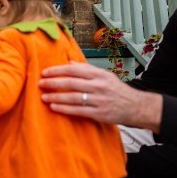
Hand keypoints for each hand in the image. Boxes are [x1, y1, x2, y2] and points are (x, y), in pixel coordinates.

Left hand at [38, 61, 162, 131]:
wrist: (136, 106)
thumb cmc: (116, 90)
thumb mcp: (104, 75)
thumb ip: (87, 70)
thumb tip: (69, 63)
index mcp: (99, 74)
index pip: (74, 70)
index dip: (57, 70)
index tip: (45, 72)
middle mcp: (99, 86)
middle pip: (71, 83)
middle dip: (53, 83)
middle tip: (41, 83)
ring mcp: (99, 100)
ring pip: (73, 97)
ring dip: (56, 97)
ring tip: (44, 97)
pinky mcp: (99, 113)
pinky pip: (78, 111)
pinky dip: (65, 109)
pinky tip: (54, 108)